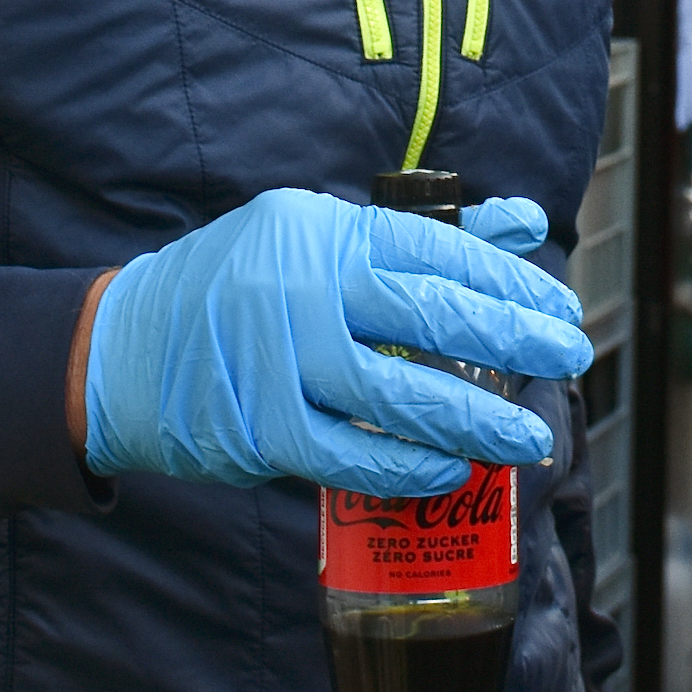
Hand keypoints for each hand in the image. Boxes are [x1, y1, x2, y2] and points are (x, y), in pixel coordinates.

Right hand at [83, 188, 589, 494]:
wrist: (120, 350)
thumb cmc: (240, 289)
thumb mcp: (322, 239)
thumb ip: (425, 236)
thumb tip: (526, 220)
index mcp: (324, 231)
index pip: (436, 250)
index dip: (509, 282)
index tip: (560, 306)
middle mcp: (302, 287)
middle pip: (431, 317)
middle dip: (513, 340)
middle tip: (571, 356)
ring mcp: (279, 360)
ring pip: (400, 395)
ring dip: (476, 420)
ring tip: (527, 435)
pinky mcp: (260, 428)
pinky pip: (353, 455)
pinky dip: (408, 468)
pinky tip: (451, 472)